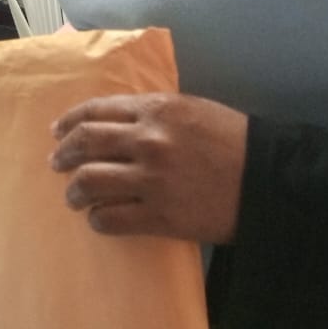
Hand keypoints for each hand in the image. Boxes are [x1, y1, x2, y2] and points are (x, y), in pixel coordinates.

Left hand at [49, 92, 248, 243]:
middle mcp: (147, 140)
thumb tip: (114, 121)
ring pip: (91, 181)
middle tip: (57, 163)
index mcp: (156, 109)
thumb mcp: (191, 109)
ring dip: (75, 190)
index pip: (96, 111)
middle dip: (64, 154)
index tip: (58, 131)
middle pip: (86, 143)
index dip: (70, 121)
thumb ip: (151, 112)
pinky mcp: (160, 215)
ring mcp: (152, 179)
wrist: (269, 181)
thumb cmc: (234, 141)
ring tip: (74, 196)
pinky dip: (98, 219)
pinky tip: (98, 218)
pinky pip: (112, 218)